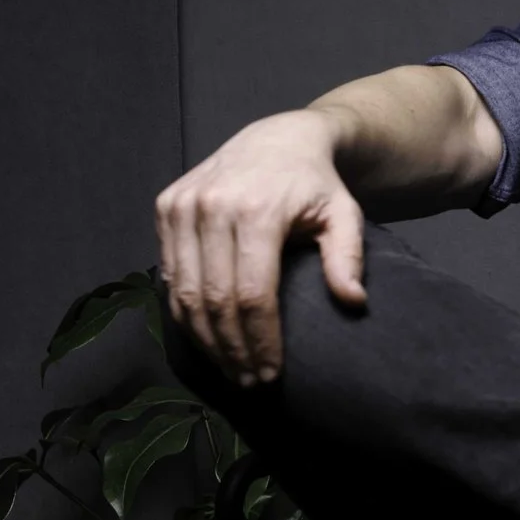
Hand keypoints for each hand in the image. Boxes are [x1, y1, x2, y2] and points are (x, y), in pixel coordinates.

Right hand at [153, 108, 364, 384]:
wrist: (278, 139)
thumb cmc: (316, 184)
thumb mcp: (344, 215)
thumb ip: (347, 257)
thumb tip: (353, 302)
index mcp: (256, 210)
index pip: (252, 294)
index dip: (259, 341)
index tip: (271, 373)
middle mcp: (211, 206)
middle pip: (213, 299)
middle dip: (231, 349)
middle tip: (249, 381)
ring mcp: (182, 205)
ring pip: (184, 293)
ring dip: (204, 339)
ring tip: (228, 369)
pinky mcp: (166, 207)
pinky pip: (168, 274)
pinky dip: (184, 312)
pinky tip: (206, 337)